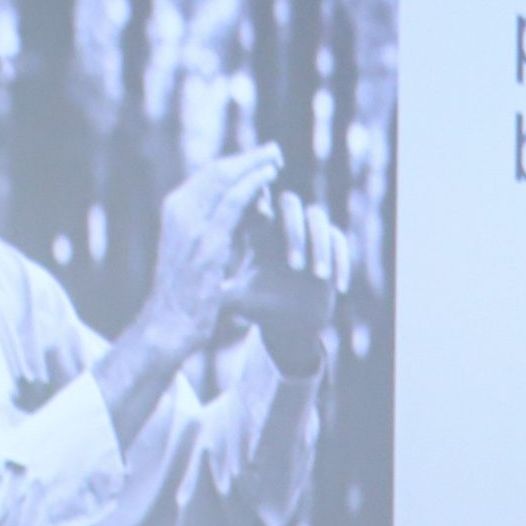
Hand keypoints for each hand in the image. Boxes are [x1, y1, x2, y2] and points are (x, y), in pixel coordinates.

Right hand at [137, 144, 286, 360]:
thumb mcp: (192, 255)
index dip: (235, 164)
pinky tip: (270, 177)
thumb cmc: (183, 296)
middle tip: (272, 151)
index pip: (207, 177)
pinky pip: (234, 202)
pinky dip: (253, 184)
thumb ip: (207, 232)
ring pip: (226, 180)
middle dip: (247, 158)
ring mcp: (191, 225)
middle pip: (216, 171)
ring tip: (275, 159)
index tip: (258, 160)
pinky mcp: (207, 241)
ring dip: (254, 165)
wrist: (168, 326)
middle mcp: (178, 212)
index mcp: (174, 213)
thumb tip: (234, 216)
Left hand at [226, 190, 351, 367]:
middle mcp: (285, 226)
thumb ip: (215, 290)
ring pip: (317, 218)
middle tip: (293, 263)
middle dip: (292, 227)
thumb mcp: (234, 298)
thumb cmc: (257, 306)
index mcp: (258, 232)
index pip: (257, 204)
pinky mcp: (331, 247)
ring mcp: (311, 234)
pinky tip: (337, 284)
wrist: (288, 322)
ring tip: (314, 275)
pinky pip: (339, 242)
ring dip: (317, 245)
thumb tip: (185, 294)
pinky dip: (339, 261)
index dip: (258, 204)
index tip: (258, 219)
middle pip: (290, 203)